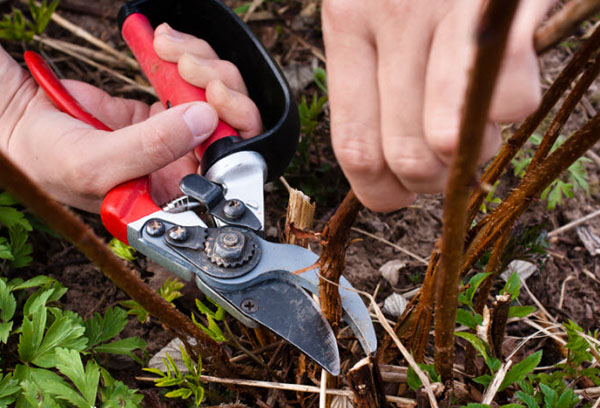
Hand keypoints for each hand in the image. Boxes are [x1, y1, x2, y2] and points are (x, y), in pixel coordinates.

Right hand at [0, 23, 260, 212]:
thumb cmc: (49, 163)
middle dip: (220, 86)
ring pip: (215, 95)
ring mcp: (175, 133)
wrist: (19, 126)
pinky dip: (183, 54)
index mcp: (176, 194)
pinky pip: (190, 77)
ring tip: (167, 47)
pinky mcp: (162, 106)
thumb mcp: (98, 165)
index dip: (236, 131)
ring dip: (200, 63)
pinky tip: (162, 42)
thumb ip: (152, 147)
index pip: (230, 167)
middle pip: (232, 124)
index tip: (217, 98)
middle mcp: (182, 165)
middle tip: (191, 66)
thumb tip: (204, 120)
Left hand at [322, 0, 553, 211]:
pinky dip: (513, 108)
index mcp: (349, 24)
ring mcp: (450, 12)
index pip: (355, 146)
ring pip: (455, 139)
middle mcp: (393, 18)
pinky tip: (503, 82)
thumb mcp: (372, 13)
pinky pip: (511, 100)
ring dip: (475, 151)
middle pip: (406, 155)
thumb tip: (390, 168)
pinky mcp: (503, 8)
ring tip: (474, 121)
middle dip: (433, 182)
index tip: (398, 195)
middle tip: (447, 164)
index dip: (381, 191)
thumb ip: (374, 84)